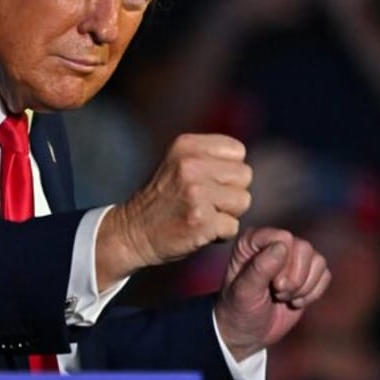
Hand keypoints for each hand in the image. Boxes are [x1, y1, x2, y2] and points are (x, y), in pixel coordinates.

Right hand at [96, 134, 251, 289]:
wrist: (133, 232)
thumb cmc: (163, 199)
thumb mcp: (179, 163)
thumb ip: (210, 158)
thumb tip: (246, 166)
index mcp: (186, 145)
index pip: (238, 150)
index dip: (228, 170)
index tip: (207, 182)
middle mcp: (190, 164)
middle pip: (245, 175)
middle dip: (231, 192)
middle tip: (205, 201)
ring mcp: (196, 192)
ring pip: (243, 200)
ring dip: (227, 213)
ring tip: (202, 214)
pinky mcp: (201, 220)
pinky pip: (233, 226)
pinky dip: (220, 234)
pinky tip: (199, 230)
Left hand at [214, 227, 330, 361]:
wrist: (247, 332)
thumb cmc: (239, 308)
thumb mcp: (244, 291)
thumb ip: (260, 268)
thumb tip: (282, 246)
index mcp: (252, 241)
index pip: (283, 238)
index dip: (283, 263)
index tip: (271, 283)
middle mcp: (273, 243)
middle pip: (303, 248)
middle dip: (295, 278)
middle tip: (277, 292)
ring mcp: (291, 257)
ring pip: (318, 260)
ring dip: (304, 287)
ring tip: (283, 297)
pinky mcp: (306, 273)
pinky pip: (325, 274)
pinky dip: (313, 292)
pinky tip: (295, 301)